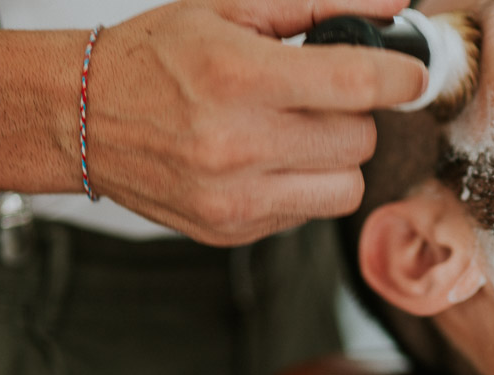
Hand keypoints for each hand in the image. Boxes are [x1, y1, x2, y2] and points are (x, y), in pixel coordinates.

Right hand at [86, 0, 427, 245]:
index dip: (401, 77)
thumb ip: (318, 4)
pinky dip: (302, 186)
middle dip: (354, 114)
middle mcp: (238, 145)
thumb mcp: (231, 9)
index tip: (411, 76)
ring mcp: (235, 198)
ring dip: (336, 158)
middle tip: (319, 97)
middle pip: (359, 140)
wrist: (82, 116)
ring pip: (346, 187)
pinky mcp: (232, 231)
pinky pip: (309, 214)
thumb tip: (394, 6)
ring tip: (296, 133)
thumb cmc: (156, 57)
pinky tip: (265, 161)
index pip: (359, 84)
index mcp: (240, 77)